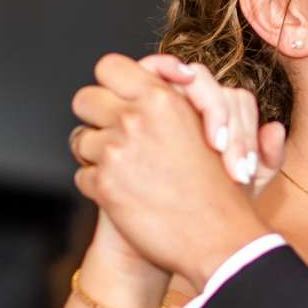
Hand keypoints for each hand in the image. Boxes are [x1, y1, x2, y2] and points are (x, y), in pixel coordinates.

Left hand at [72, 54, 281, 287]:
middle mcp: (135, 119)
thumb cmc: (227, 188)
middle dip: (95, 116)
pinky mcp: (105, 186)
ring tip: (124, 170)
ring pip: (81, 139)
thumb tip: (184, 74)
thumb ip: (195, 96)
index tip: (122, 97)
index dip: (112, 82)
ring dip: (96, 155)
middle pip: (84, 99)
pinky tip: (125, 195)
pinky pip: (83, 175)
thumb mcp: (223, 128)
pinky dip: (99, 186)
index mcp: (163, 98)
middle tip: (113, 132)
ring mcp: (117, 152)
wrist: (220, 240)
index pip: (110, 67)